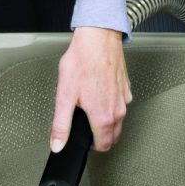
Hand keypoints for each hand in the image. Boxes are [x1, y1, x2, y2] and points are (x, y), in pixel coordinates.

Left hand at [51, 27, 131, 152]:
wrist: (98, 39)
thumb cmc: (82, 62)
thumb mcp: (64, 96)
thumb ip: (61, 125)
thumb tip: (58, 144)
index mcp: (103, 116)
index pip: (103, 145)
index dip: (92, 146)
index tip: (85, 140)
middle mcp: (117, 110)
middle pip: (113, 136)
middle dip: (101, 136)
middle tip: (87, 127)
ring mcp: (124, 99)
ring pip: (118, 121)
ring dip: (107, 121)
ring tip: (91, 107)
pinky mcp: (126, 88)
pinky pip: (121, 104)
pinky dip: (112, 105)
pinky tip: (99, 92)